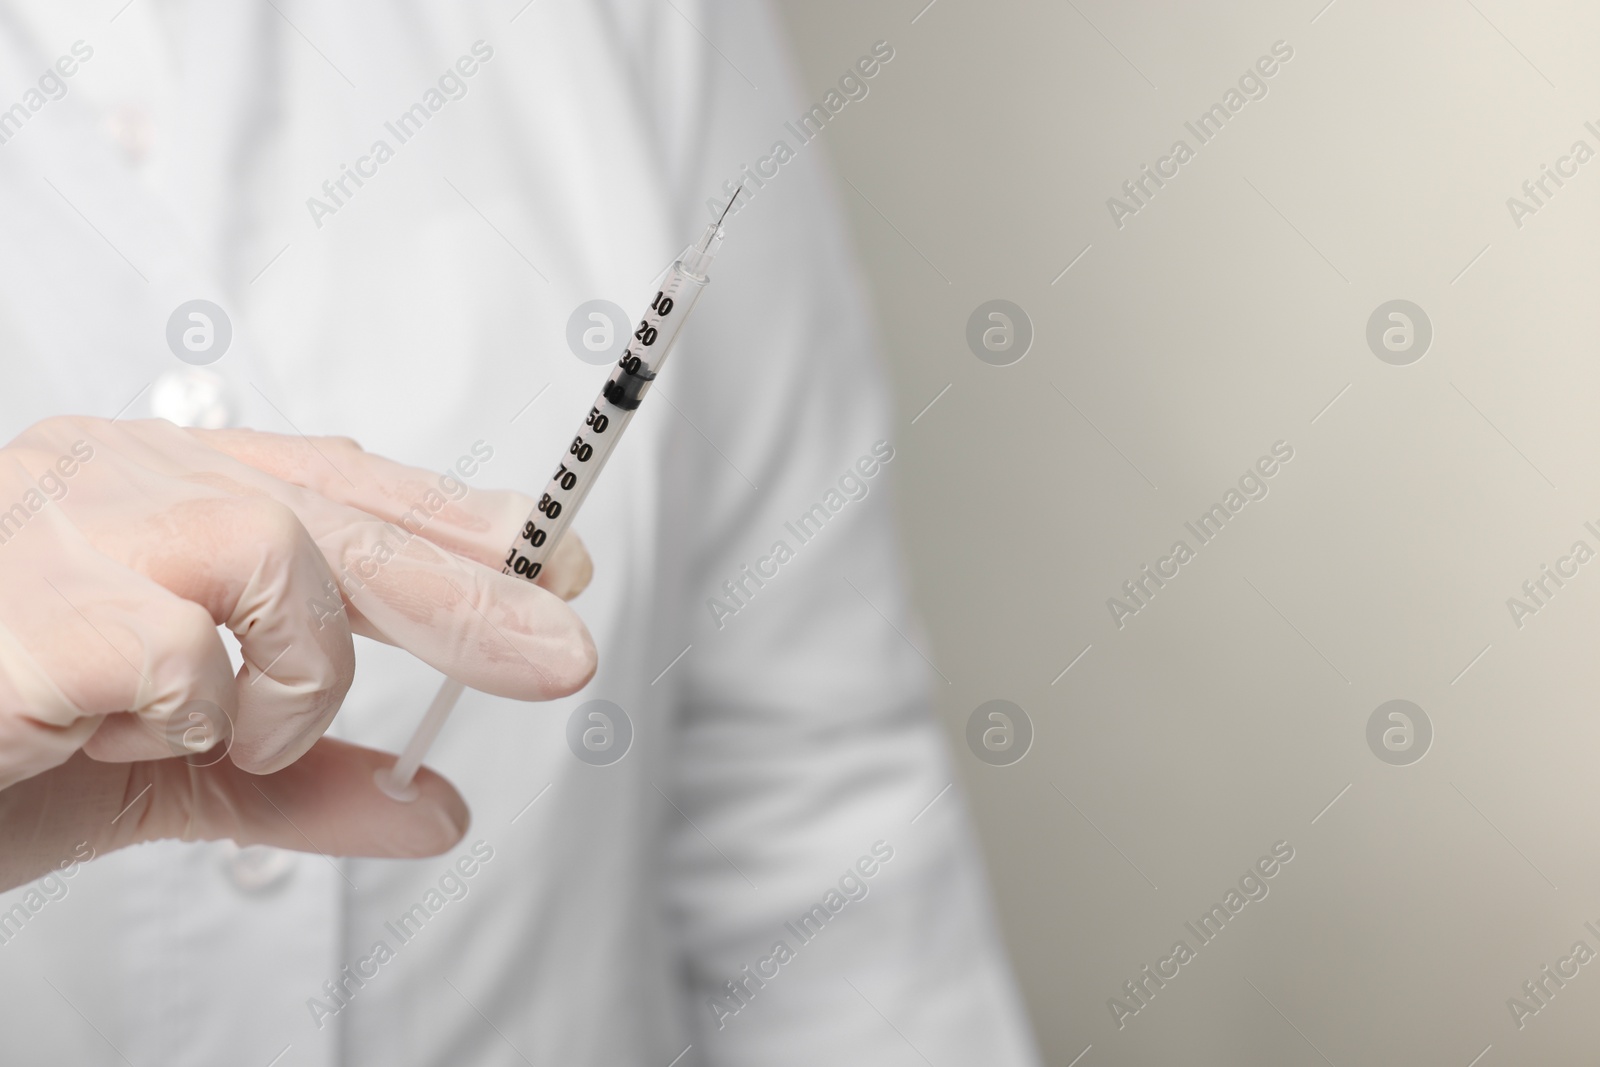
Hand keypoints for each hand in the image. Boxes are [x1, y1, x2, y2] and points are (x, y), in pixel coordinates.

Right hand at [0, 416, 594, 890]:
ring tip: (225, 732)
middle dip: (467, 593)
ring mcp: (60, 522)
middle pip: (341, 516)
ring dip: (288, 676)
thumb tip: (440, 811)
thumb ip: (297, 785)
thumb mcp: (167, 773)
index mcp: (149, 493)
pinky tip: (107, 732)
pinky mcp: (24, 599)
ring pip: (276, 557)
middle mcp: (112, 478)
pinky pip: (182, 653)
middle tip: (563, 652)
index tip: (554, 559)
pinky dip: (186, 720)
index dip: (452, 523)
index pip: (339, 484)